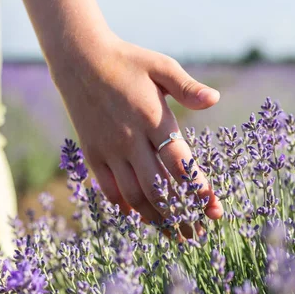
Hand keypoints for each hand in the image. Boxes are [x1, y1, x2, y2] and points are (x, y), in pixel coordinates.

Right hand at [53, 35, 223, 231]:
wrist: (79, 58)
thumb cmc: (127, 61)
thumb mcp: (160, 66)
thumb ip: (187, 87)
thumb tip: (214, 99)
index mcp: (152, 118)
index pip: (179, 163)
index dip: (197, 189)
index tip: (213, 209)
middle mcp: (130, 139)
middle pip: (157, 189)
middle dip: (180, 215)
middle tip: (196, 234)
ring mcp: (109, 149)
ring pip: (132, 195)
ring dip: (154, 218)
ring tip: (172, 233)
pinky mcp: (92, 153)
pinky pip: (108, 188)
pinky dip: (124, 206)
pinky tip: (138, 215)